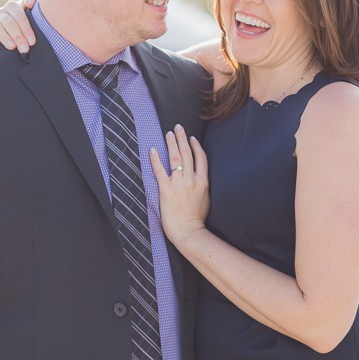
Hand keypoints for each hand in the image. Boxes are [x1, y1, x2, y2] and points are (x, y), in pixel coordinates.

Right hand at [0, 0, 37, 52]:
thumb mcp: (30, 11)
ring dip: (5, 37)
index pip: (19, 16)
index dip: (26, 29)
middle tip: (24, 49)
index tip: (32, 42)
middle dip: (18, 36)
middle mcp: (0, 11)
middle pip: (9, 23)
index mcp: (12, 5)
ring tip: (12, 47)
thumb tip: (30, 2)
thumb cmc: (24, 21)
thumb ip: (32, 0)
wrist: (11, 30)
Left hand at [150, 124, 209, 247]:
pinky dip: (156, 159)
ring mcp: (179, 184)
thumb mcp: (206, 199)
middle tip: (178, 127)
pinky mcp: (166, 190)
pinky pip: (160, 171)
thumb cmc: (197, 218)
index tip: (192, 138)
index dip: (196, 146)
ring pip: (175, 158)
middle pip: (187, 154)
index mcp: (203, 182)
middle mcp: (192, 180)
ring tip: (168, 134)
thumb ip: (203, 185)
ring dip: (171, 144)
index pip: (201, 158)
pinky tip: (153, 150)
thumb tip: (199, 177)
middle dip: (182, 138)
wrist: (189, 232)